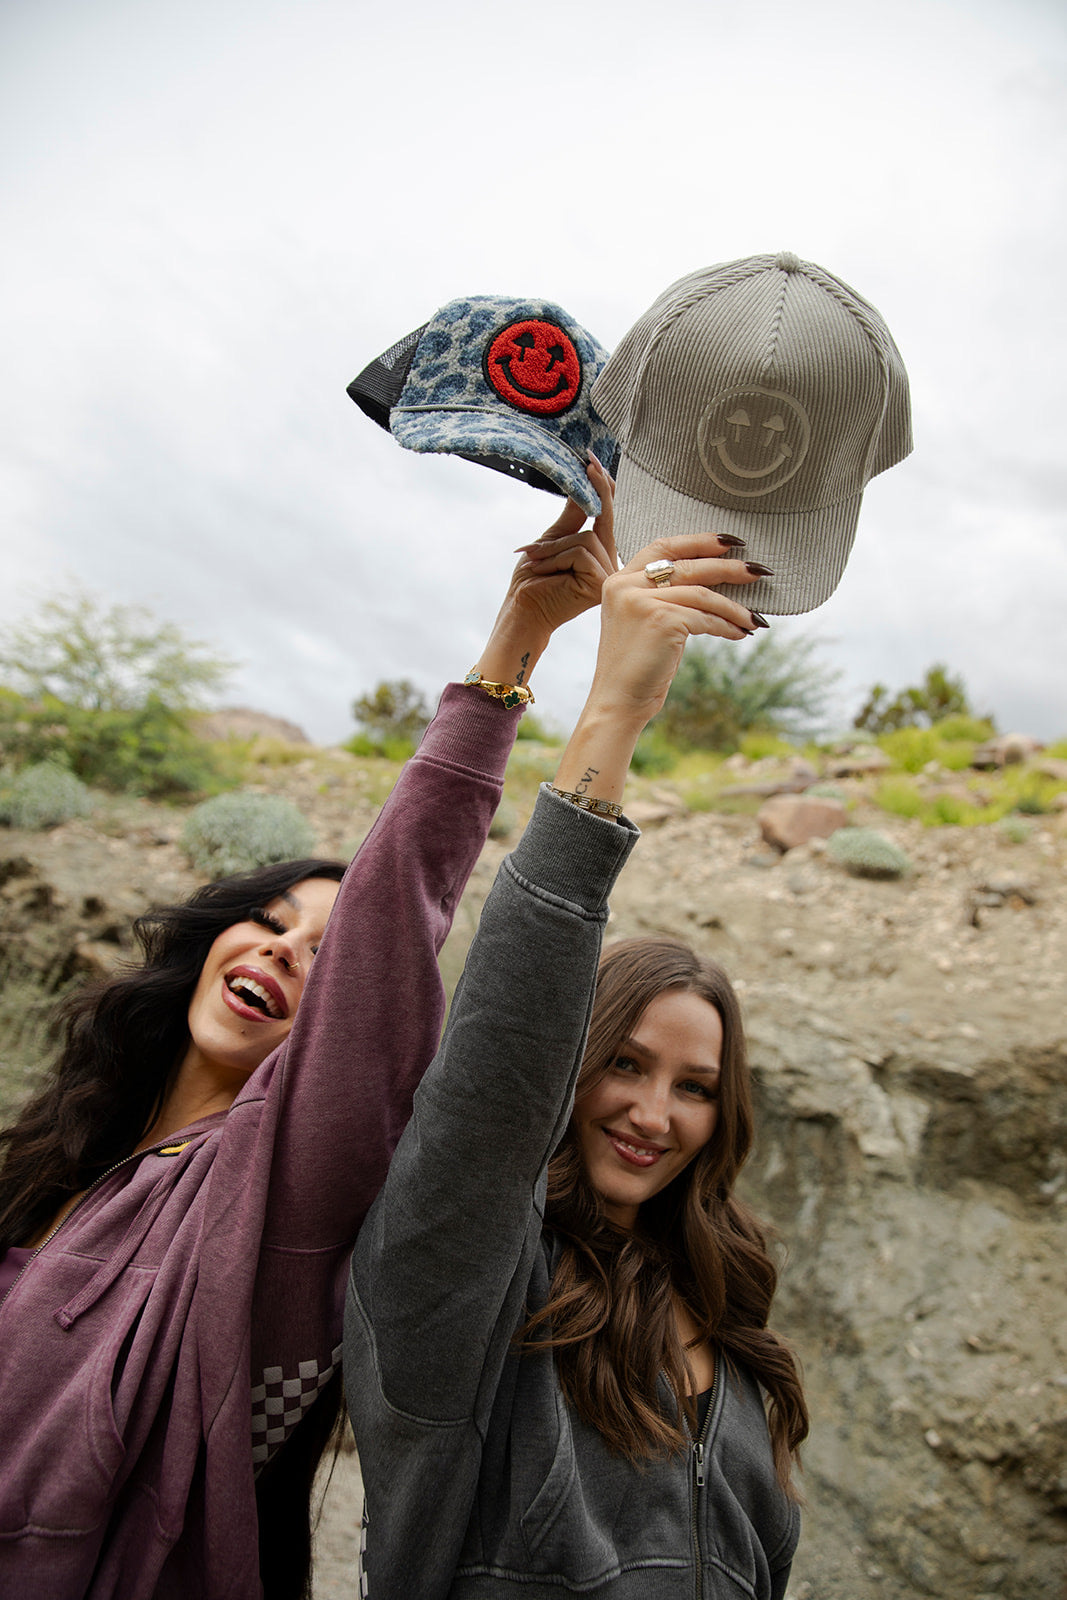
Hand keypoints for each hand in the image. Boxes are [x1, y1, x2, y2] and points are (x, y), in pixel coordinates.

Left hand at [472, 455, 616, 690]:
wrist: (521, 611)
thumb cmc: (532, 580)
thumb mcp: (552, 539)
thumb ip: (572, 515)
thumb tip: (582, 481)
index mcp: (601, 552)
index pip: (606, 513)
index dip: (602, 486)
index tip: (592, 458)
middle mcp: (611, 562)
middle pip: (603, 519)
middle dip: (590, 492)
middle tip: (585, 462)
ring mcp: (610, 575)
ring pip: (586, 537)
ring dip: (553, 546)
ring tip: (532, 560)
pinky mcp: (601, 583)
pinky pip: (581, 552)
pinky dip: (555, 557)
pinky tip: (542, 571)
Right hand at [554, 534, 766, 800]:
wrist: (618, 701)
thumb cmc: (635, 667)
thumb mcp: (641, 621)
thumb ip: (661, 596)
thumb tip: (712, 583)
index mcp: (619, 580)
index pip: (664, 547)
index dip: (698, 541)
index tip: (728, 542)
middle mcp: (627, 585)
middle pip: (688, 565)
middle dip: (728, 566)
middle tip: (758, 570)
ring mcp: (642, 601)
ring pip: (702, 593)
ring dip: (735, 606)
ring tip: (756, 617)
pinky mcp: (661, 620)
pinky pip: (706, 618)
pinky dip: (728, 626)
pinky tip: (742, 633)